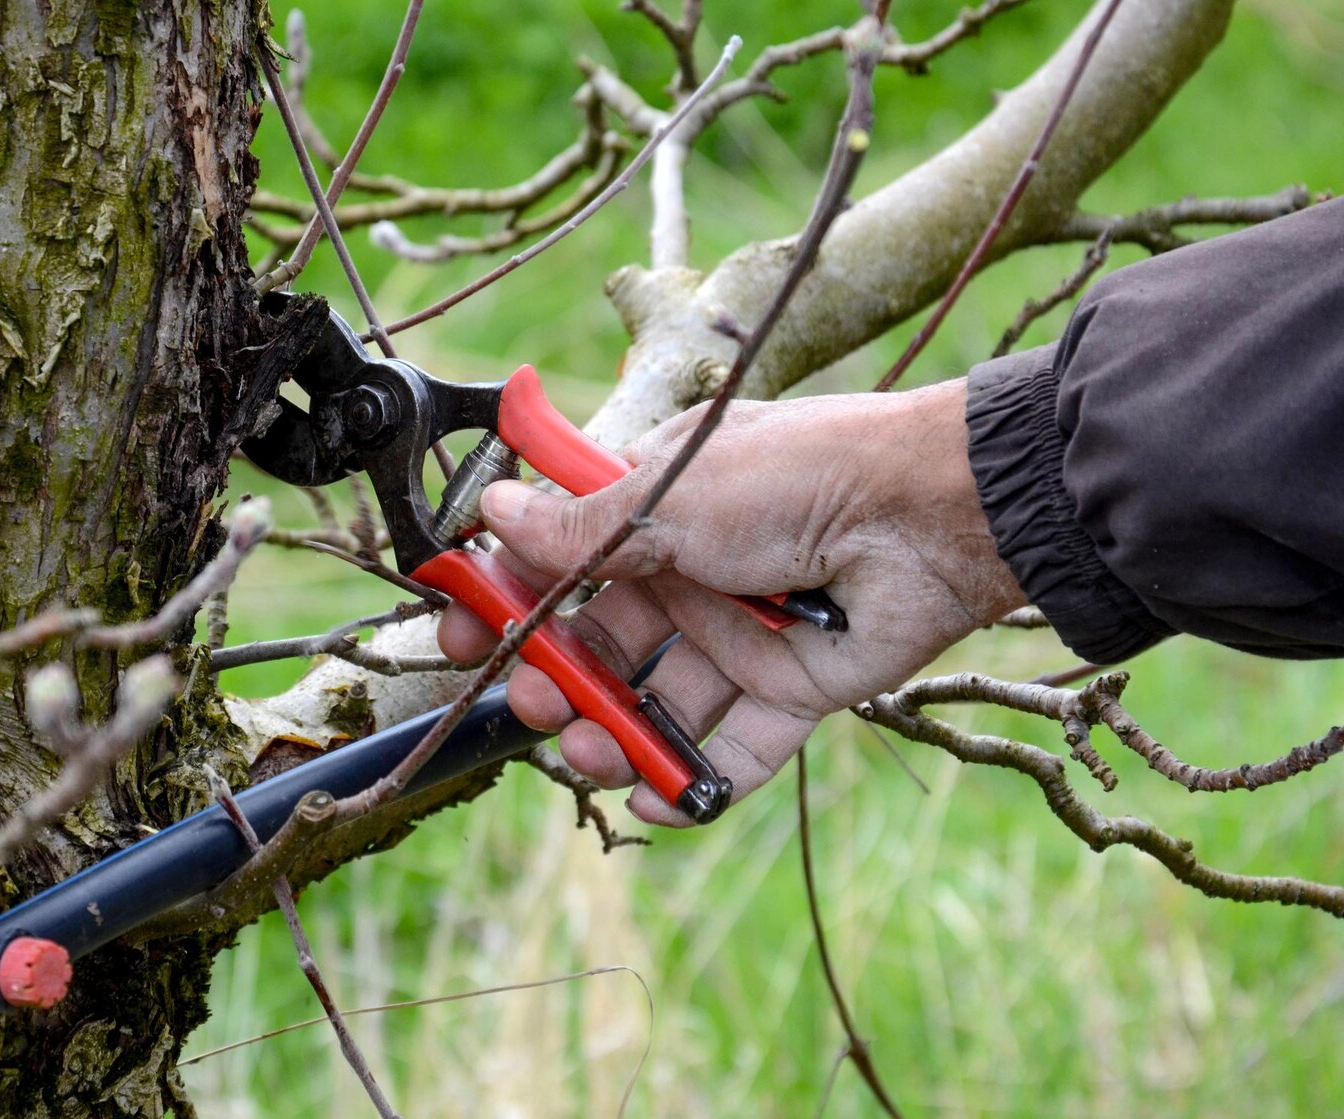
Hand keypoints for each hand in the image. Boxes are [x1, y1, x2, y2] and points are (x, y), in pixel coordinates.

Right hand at [437, 378, 1026, 824]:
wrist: (928, 515)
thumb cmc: (798, 475)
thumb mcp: (671, 493)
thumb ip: (581, 526)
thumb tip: (494, 514)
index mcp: (657, 509)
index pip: (560, 559)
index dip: (506, 594)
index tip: (458, 626)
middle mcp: (691, 574)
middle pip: (601, 644)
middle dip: (554, 678)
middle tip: (531, 699)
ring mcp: (740, 636)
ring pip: (657, 703)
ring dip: (613, 735)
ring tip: (588, 751)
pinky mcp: (790, 690)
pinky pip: (732, 751)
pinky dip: (692, 784)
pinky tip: (653, 801)